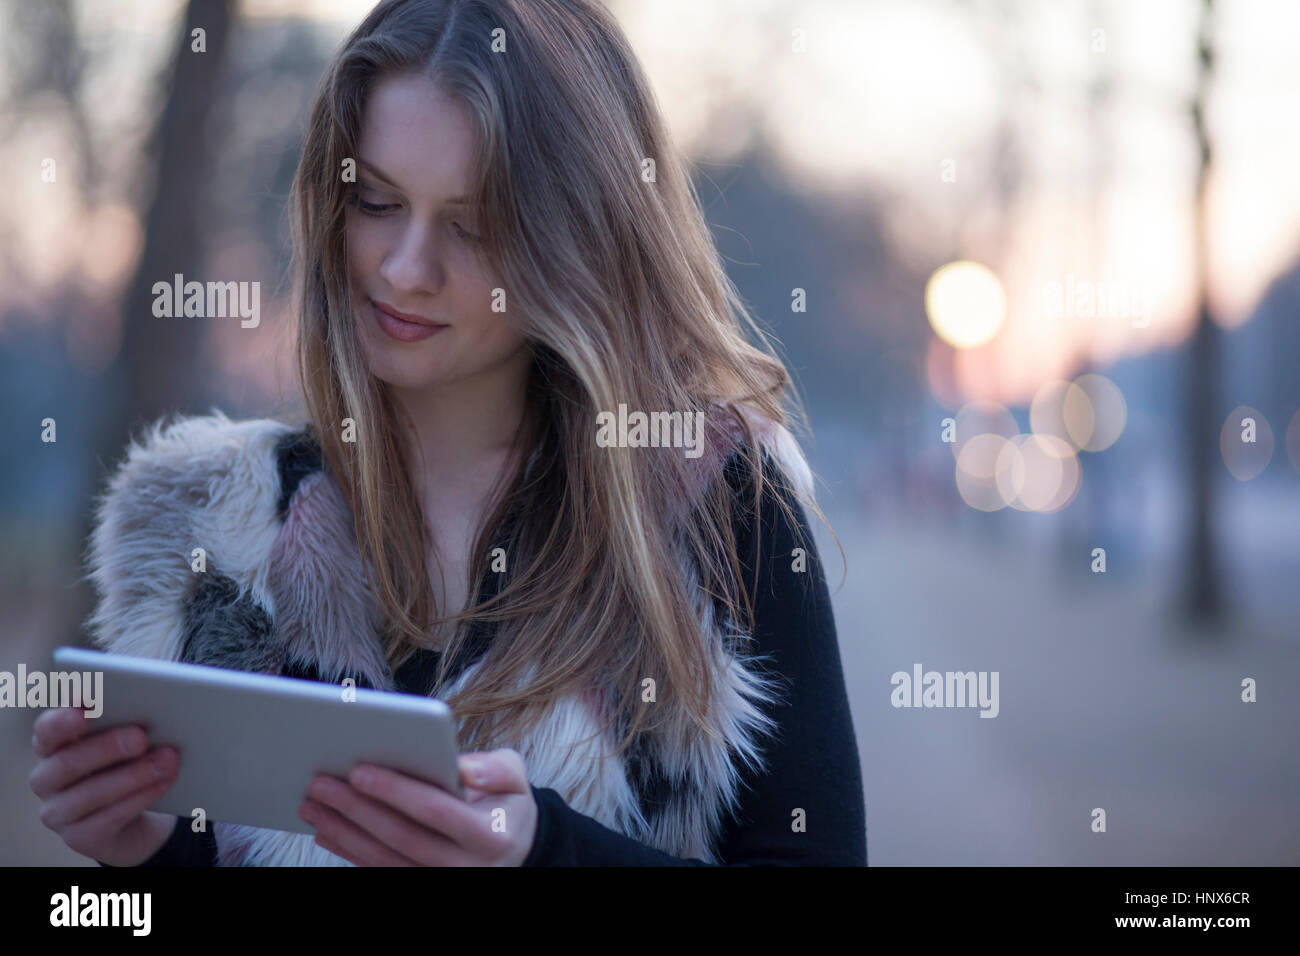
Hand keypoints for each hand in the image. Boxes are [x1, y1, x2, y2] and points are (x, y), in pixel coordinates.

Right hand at [29, 706, 180, 865]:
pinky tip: (164, 782)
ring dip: (133, 775)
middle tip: (141, 736)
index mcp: (52, 746)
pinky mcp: (79, 837)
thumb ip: (124, 723)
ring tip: (167, 760)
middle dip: (108, 747)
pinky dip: (141, 797)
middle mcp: (46, 779)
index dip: (61, 720)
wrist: (132, 819)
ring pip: (91, 793)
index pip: (46, 730)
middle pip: (68, 762)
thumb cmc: (124, 765)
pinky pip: (110, 817)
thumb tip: (153, 703)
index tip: (83, 709)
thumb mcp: (122, 742)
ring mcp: (58, 812)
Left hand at [298, 748, 536, 865]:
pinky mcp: (421, 885)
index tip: (359, 770)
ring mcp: (439, 881)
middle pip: (400, 836)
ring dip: (343, 832)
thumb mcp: (516, 778)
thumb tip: (462, 767)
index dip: (396, 791)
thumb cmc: (507, 803)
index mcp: (489, 834)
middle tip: (320, 783)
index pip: (435, 810)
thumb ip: (496, 768)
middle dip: (356, 808)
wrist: (515, 849)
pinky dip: (349, 852)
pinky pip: (379, 871)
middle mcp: (464, 867)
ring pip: (383, 859)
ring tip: (312, 805)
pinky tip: (325, 831)